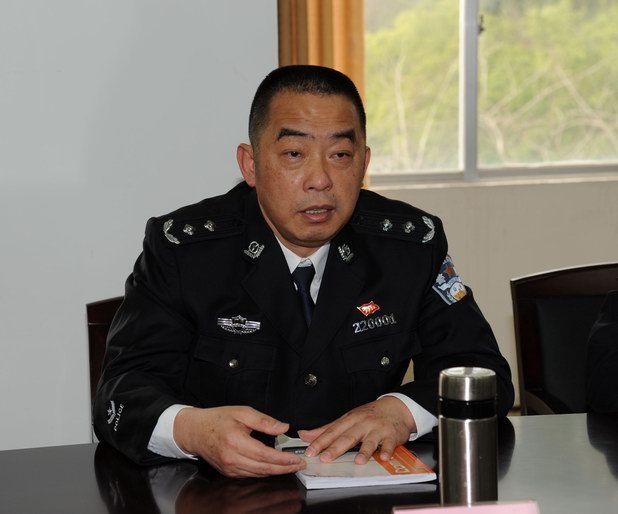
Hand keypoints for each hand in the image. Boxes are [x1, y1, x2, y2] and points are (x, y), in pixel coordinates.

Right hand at [173, 406, 305, 477]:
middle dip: (284, 469)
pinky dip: (264, 472)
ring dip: (276, 472)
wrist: (194, 430)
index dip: (283, 459)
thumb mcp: (242, 412)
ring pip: (258, 474)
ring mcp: (229, 468)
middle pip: (264, 468)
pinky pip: (250, 474)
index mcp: (236, 441)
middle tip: (300, 465)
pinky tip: (273, 467)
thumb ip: (264, 421)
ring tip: (291, 467)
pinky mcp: (228, 472)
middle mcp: (232, 458)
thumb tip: (283, 427)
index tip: (297, 459)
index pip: (265, 455)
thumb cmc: (217, 419)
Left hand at [297, 396, 415, 464]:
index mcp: (350, 419)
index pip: (332, 431)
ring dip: (364, 451)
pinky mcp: (391, 436)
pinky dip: (386, 450)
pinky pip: (389, 444)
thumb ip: (327, 429)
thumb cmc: (369, 415)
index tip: (310, 451)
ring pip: (369, 440)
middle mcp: (362, 423)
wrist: (395, 408)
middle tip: (326, 458)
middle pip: (348, 436)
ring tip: (359, 461)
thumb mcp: (347, 418)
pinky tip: (383, 457)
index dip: (320, 441)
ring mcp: (377, 429)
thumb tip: (305, 435)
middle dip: (336, 448)